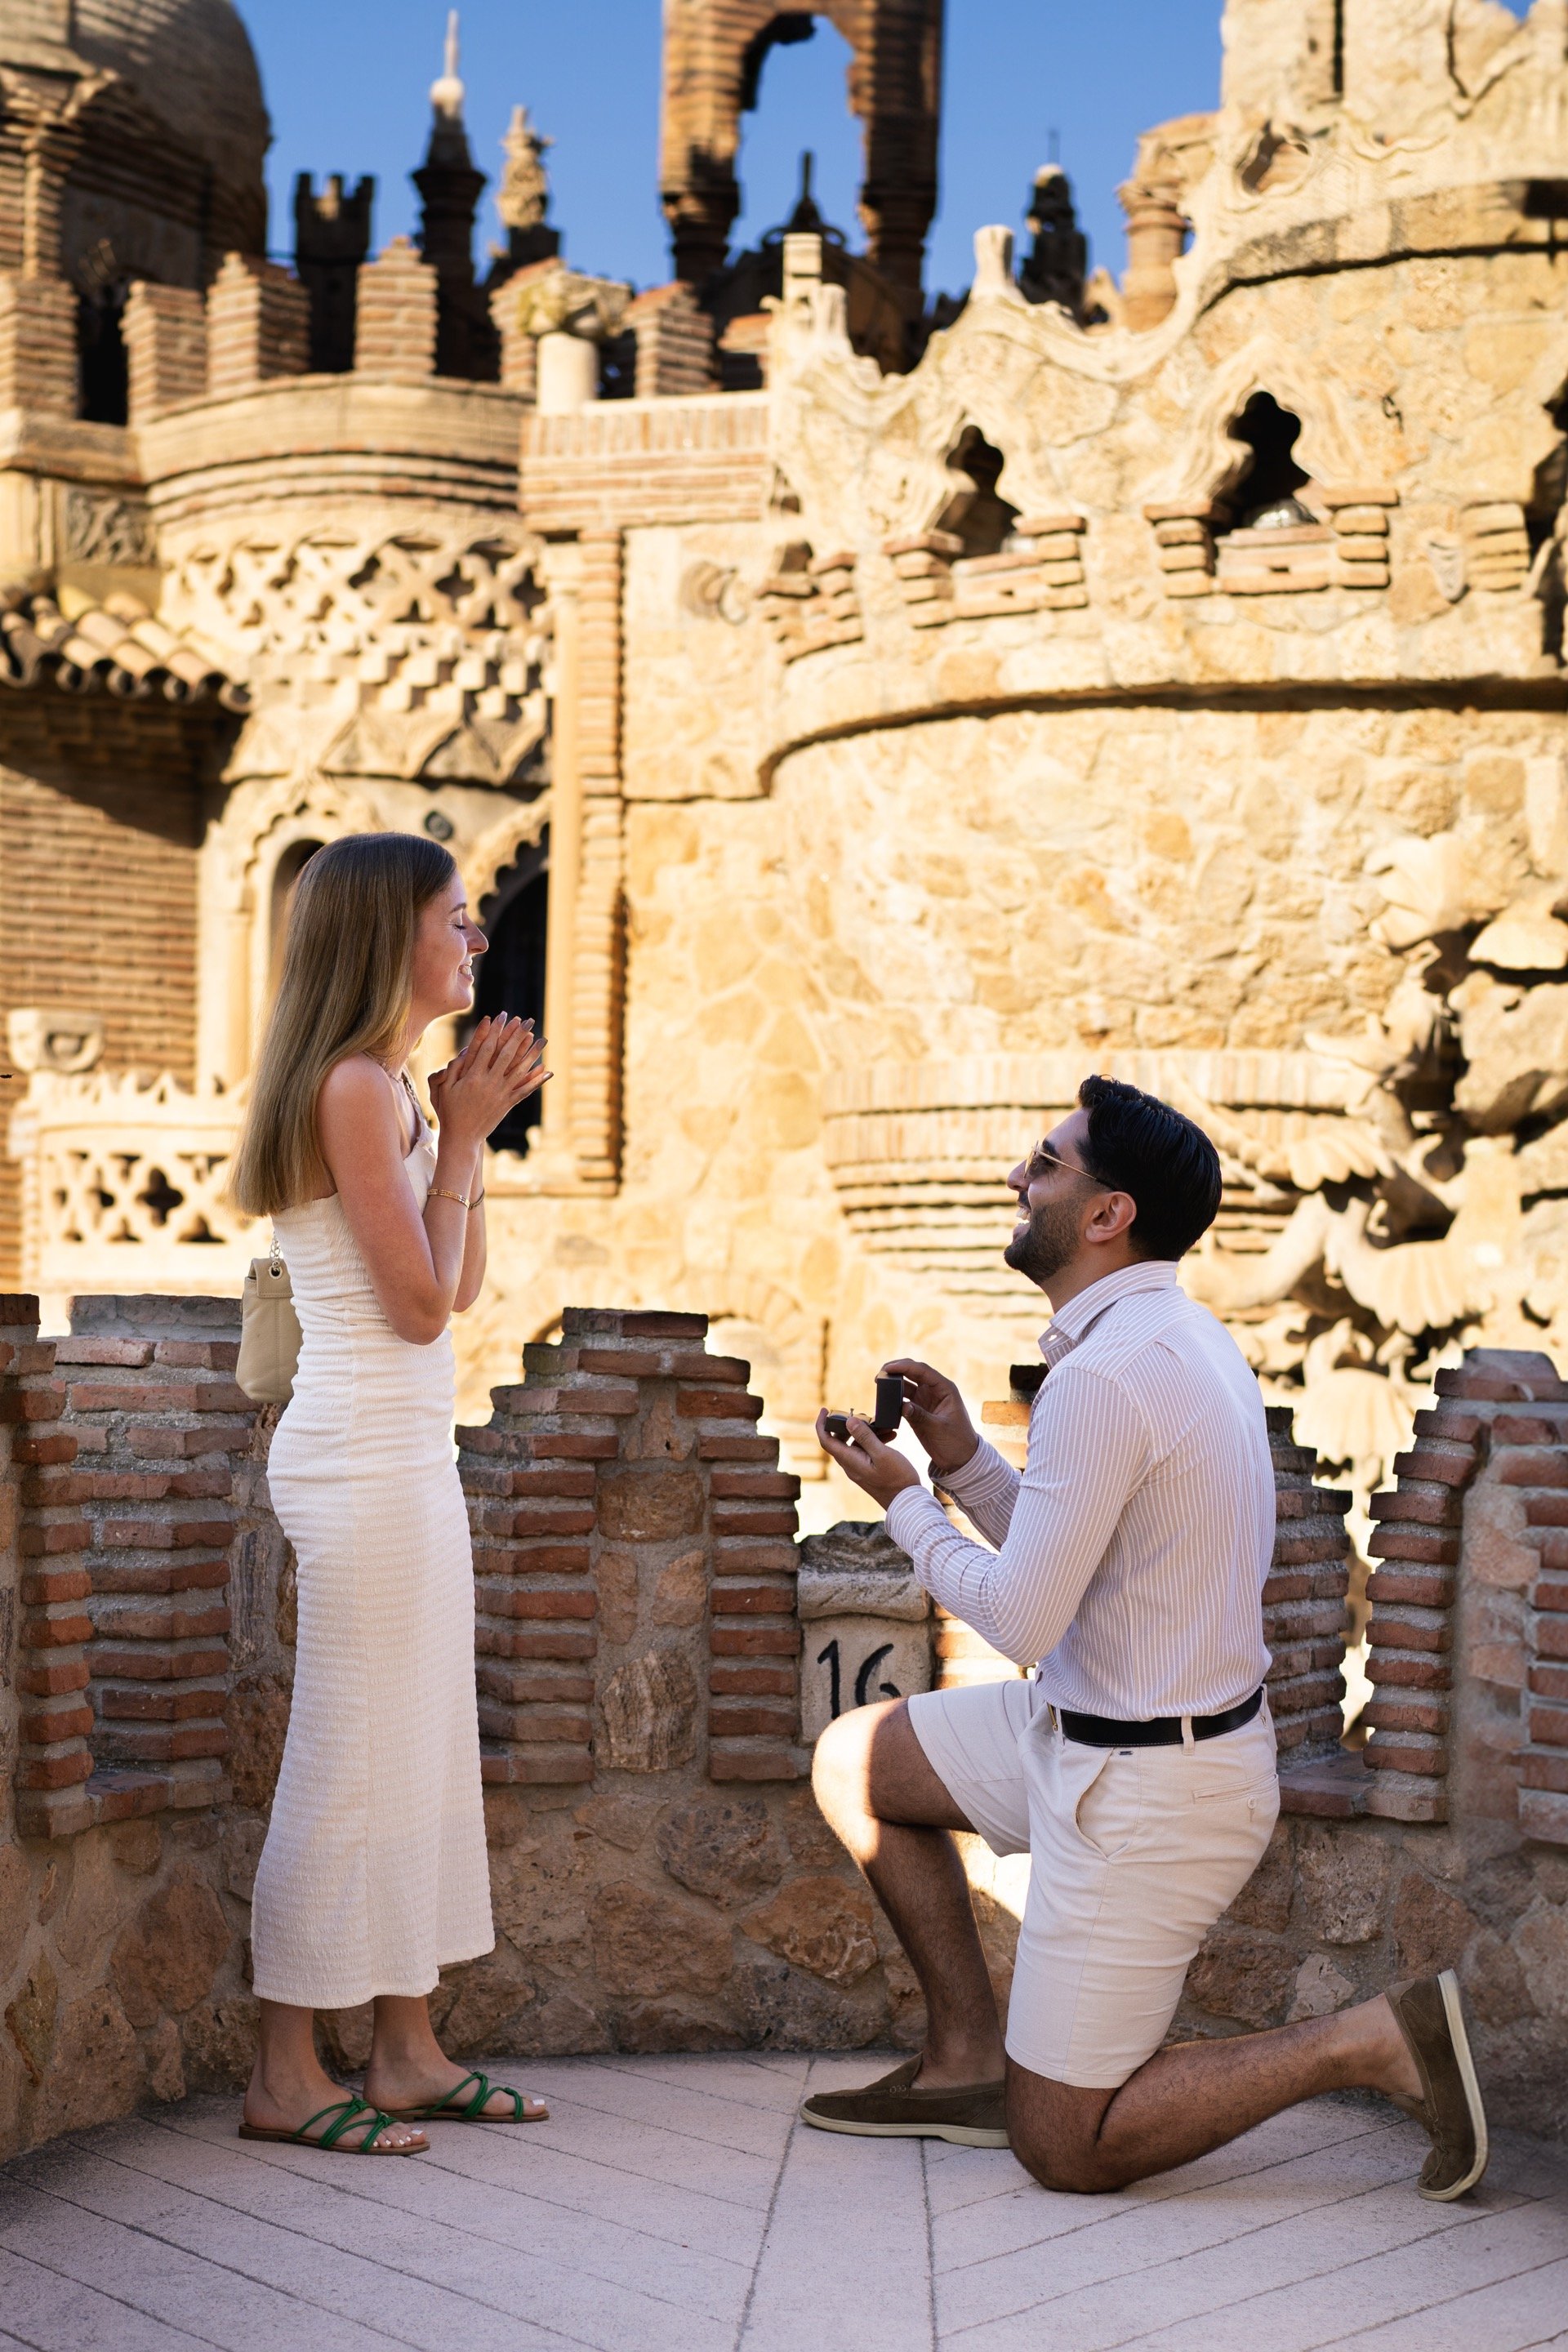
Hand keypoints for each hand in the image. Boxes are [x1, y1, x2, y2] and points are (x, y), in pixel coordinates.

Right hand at [429, 1016, 548, 1148]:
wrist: (461, 1137)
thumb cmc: (449, 1111)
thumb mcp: (444, 1088)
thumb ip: (453, 1069)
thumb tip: (464, 1051)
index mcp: (472, 1076)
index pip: (486, 1048)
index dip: (494, 1031)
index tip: (500, 1016)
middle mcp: (488, 1083)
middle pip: (506, 1054)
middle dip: (517, 1035)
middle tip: (527, 1020)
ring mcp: (500, 1094)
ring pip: (519, 1070)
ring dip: (532, 1053)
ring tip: (543, 1039)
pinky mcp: (507, 1104)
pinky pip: (524, 1090)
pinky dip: (536, 1081)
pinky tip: (547, 1070)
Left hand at [815, 1410, 921, 1508]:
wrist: (907, 1502)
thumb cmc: (897, 1479)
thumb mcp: (882, 1454)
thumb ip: (865, 1437)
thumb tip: (849, 1421)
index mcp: (850, 1461)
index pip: (826, 1440)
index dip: (822, 1424)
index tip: (825, 1410)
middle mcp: (851, 1465)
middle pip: (840, 1440)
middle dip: (851, 1425)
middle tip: (865, 1415)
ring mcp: (859, 1468)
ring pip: (856, 1444)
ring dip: (868, 1432)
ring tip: (885, 1426)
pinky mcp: (869, 1470)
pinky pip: (866, 1451)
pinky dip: (875, 1441)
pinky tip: (891, 1436)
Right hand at [879, 1358, 979, 1478]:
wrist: (959, 1459)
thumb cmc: (957, 1441)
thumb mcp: (940, 1428)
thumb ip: (921, 1416)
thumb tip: (903, 1406)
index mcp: (945, 1389)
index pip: (922, 1371)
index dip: (905, 1366)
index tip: (888, 1368)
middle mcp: (934, 1391)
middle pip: (912, 1373)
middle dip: (896, 1371)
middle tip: (879, 1375)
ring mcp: (925, 1400)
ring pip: (905, 1386)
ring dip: (893, 1385)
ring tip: (878, 1385)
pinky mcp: (917, 1411)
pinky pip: (902, 1401)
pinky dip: (893, 1400)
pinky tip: (884, 1401)